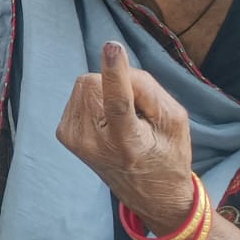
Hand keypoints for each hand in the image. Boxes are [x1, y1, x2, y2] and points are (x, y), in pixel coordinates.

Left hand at [56, 43, 195, 231]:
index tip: (113, 47)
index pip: (118, 103)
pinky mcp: (64, 134)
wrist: (149, 192)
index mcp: (128, 144)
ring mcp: (73, 140)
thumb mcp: (175, 122)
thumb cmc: (166, 153)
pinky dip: (95, 100)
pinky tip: (107, 122)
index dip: (116, 74)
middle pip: (95, 82)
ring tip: (122, 120)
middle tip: (135, 112)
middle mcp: (93, 144)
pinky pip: (79, 94)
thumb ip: (149, 90)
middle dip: (116, 84)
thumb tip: (116, 64)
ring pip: (85, 84)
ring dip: (105, 92)